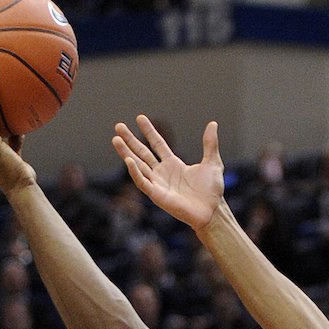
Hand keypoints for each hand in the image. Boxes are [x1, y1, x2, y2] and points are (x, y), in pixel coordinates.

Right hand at [113, 116, 223, 230]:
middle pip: (142, 153)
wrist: (212, 211)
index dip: (149, 131)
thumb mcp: (212, 162)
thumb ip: (210, 144)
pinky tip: (128, 160)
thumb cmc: (212, 191)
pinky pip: (143, 182)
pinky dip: (135, 172)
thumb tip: (213, 124)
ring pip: (138, 165)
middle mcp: (162, 173)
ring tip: (115, 139)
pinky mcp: (157, 195)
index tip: (139, 118)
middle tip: (118, 126)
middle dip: (130, 140)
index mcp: (173, 164)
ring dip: (126, 152)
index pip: (157, 144)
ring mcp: (158, 184)